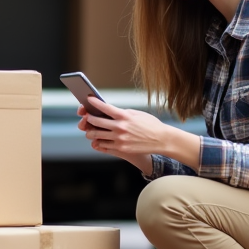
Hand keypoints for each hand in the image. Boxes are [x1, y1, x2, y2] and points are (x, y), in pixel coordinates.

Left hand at [77, 97, 200, 172]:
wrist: (162, 139)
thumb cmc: (150, 124)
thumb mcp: (137, 114)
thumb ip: (122, 113)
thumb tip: (109, 111)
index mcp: (124, 116)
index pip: (105, 107)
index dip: (94, 103)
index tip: (88, 99)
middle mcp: (120, 127)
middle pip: (96, 122)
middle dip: (89, 119)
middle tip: (87, 117)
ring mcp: (120, 139)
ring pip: (97, 136)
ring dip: (91, 132)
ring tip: (90, 131)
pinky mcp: (121, 148)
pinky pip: (104, 146)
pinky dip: (99, 143)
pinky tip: (98, 141)